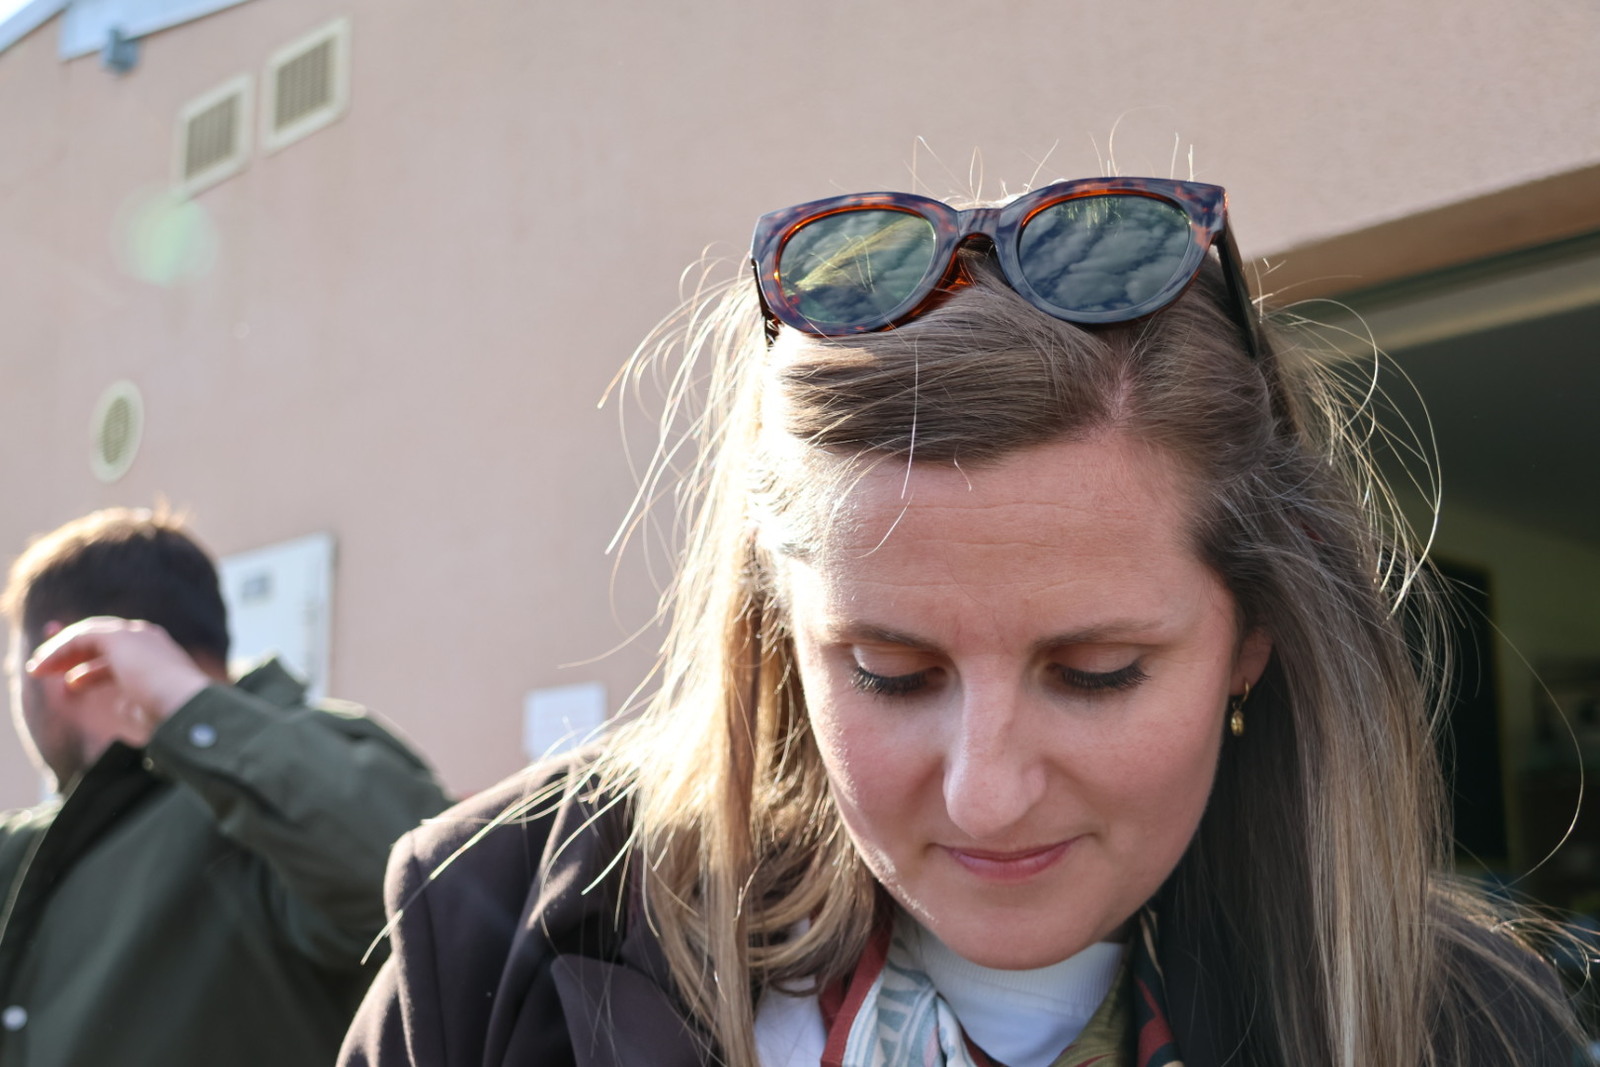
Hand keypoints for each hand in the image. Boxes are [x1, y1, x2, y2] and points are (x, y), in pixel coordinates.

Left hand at [27, 617, 211, 749]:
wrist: (186, 704)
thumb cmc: (174, 715)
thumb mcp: (151, 710)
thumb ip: (136, 704)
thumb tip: (122, 706)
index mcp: (161, 657)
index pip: (119, 655)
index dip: (93, 667)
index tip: (73, 682)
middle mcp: (149, 639)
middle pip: (102, 639)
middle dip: (74, 652)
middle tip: (49, 669)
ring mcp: (136, 634)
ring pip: (89, 634)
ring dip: (61, 651)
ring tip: (39, 670)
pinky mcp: (119, 636)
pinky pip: (81, 637)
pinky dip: (59, 650)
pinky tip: (44, 667)